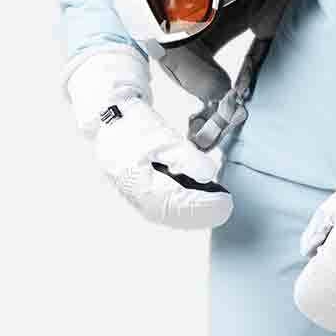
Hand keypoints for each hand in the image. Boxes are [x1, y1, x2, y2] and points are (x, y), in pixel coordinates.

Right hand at [65, 47, 233, 230]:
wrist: (108, 119)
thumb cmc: (135, 125)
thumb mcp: (164, 137)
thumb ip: (187, 157)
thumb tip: (208, 176)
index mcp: (141, 184)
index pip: (180, 204)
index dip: (206, 206)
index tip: (227, 201)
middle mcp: (137, 197)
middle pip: (176, 216)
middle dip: (203, 213)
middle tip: (226, 206)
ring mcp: (137, 198)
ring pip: (171, 216)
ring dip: (195, 213)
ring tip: (217, 204)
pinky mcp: (140, 194)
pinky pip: (165, 209)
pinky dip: (184, 208)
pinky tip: (199, 200)